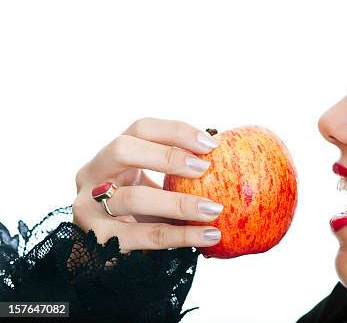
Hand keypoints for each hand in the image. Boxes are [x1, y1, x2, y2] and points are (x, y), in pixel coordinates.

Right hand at [72, 117, 222, 252]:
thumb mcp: (150, 186)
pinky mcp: (97, 239)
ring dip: (179, 203)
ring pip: (133, 198)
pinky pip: (143, 236)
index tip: (211, 145)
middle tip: (204, 169)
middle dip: (167, 156)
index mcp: (110, 155)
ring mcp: (88, 206)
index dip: (176, 132)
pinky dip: (180, 236)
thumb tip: (219, 156)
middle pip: (123, 149)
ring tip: (213, 209)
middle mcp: (92, 174)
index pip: (141, 129)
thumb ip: (173, 173)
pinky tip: (207, 236)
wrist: (102, 257)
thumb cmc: (137, 214)